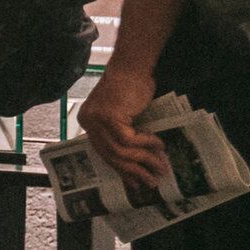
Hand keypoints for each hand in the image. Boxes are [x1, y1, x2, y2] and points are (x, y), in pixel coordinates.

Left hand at [77, 60, 171, 194]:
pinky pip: (130, 140)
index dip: (121, 169)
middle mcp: (89, 122)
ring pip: (120, 151)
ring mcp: (97, 120)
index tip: (134, 183)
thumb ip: (124, 133)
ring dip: (144, 160)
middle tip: (150, 182)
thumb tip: (137, 161)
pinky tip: (159, 145)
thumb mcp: (124, 114)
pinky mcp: (110, 118)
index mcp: (89, 122)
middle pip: (110, 155)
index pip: (103, 153)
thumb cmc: (132, 87)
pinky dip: (146, 144)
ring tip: (160, 167)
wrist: (132, 67)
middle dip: (133, 171)